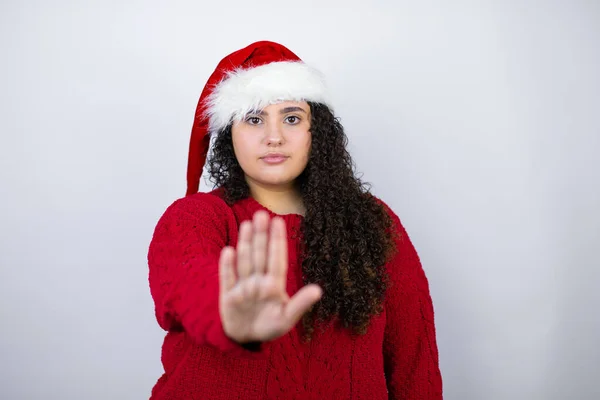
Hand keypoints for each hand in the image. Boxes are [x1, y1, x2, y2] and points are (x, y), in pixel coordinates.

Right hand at [218, 210, 322, 343]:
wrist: (246, 338)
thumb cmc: (270, 326)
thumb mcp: (287, 319)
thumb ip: (300, 304)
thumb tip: (318, 290)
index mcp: (274, 285)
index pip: (276, 259)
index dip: (277, 240)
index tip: (278, 222)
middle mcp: (258, 281)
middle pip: (260, 254)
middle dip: (260, 235)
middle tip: (261, 214)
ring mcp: (243, 286)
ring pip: (245, 260)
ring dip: (245, 243)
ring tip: (248, 224)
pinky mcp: (228, 295)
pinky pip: (227, 278)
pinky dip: (227, 266)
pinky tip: (229, 251)